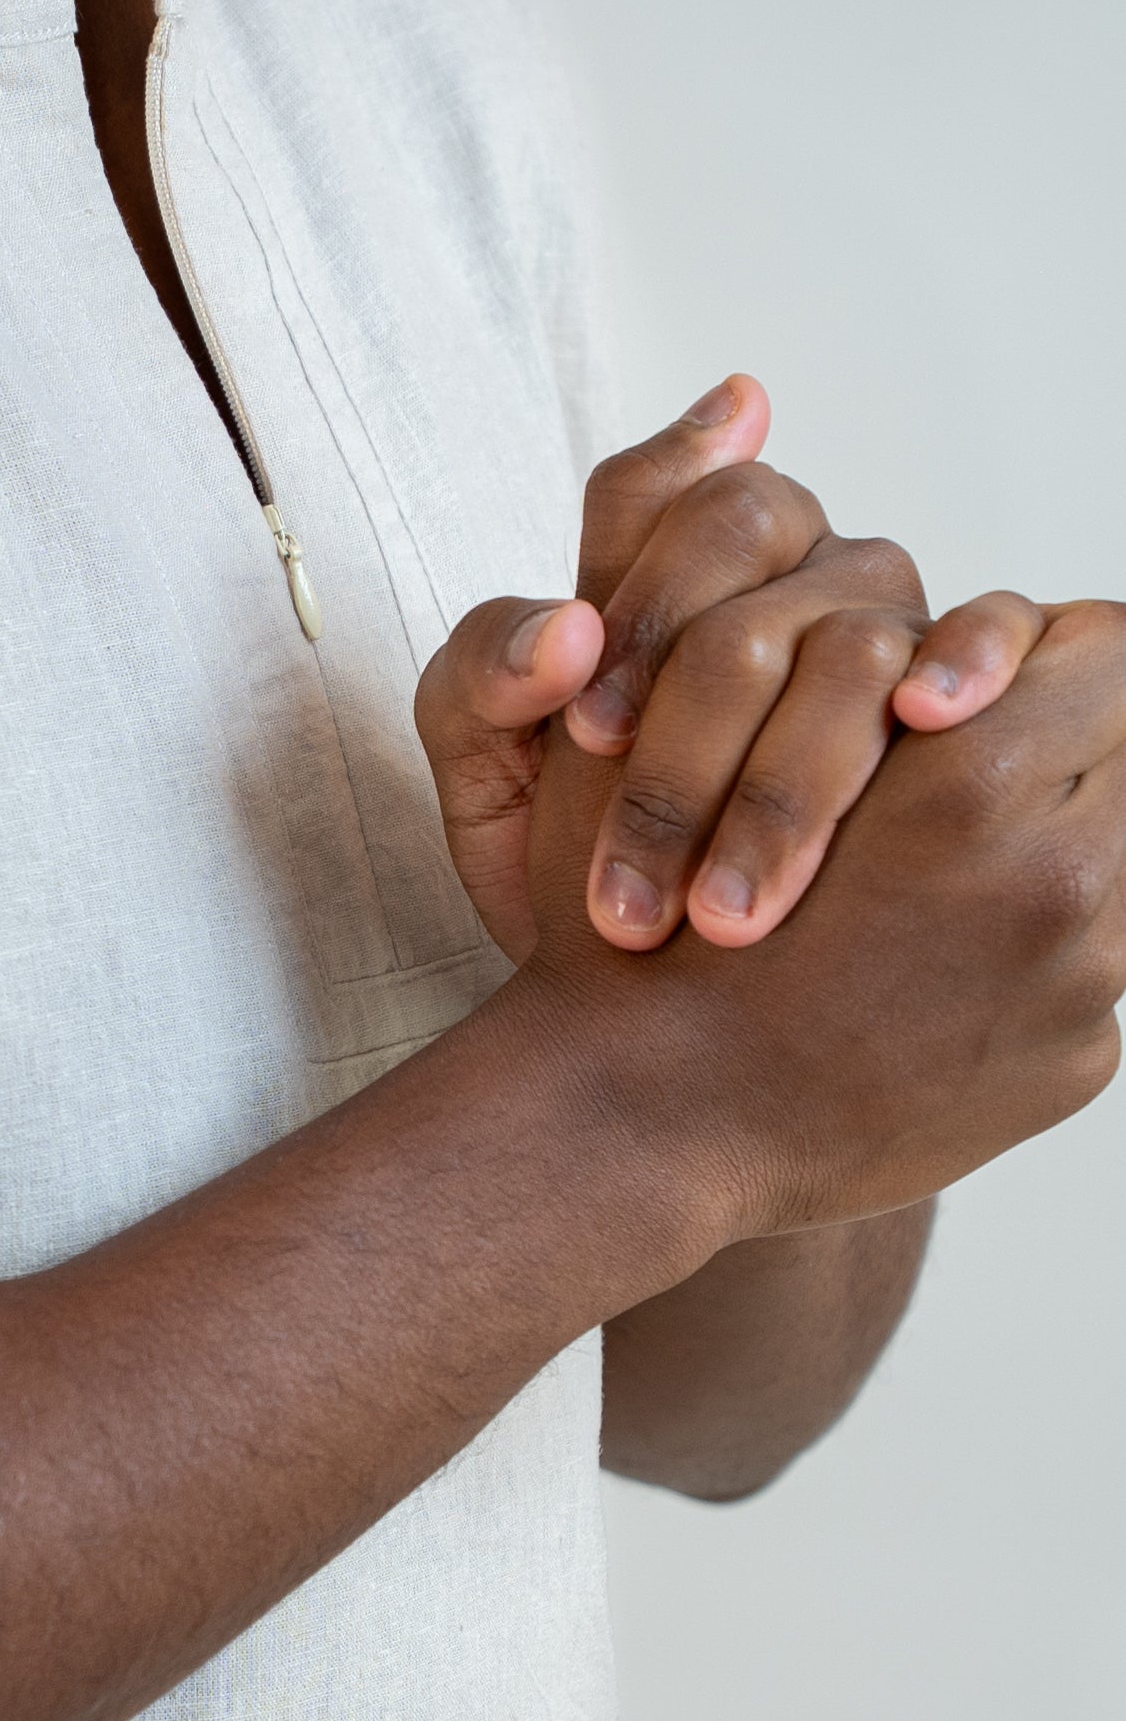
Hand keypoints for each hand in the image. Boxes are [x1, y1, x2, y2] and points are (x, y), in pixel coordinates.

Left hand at [416, 377, 1045, 959]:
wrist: (639, 990)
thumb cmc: (558, 853)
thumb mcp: (483, 774)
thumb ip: (485, 677)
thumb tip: (567, 630)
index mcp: (659, 556)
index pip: (647, 494)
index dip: (620, 602)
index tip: (589, 732)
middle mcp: (779, 563)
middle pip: (748, 534)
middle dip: (686, 715)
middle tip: (634, 870)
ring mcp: (878, 616)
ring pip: (851, 626)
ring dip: (782, 784)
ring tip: (724, 917)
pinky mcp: (956, 692)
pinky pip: (991, 629)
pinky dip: (969, 658)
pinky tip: (925, 719)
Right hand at [506, 591, 1125, 1233]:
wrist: (642, 1112)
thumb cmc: (651, 908)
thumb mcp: (708, 726)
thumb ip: (840, 639)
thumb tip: (916, 608)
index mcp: (971, 780)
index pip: (1111, 649)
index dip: (1051, 649)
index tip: (987, 679)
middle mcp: (1058, 882)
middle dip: (1075, 730)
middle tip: (988, 743)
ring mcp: (1080, 985)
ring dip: (1063, 834)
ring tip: (956, 853)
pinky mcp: (1073, 1064)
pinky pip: (1093, 966)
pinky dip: (1028, 952)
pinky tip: (926, 967)